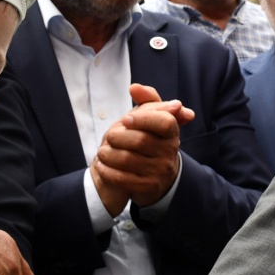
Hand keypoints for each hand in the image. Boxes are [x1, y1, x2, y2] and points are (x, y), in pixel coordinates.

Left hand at [92, 84, 194, 211]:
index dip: (143, 118)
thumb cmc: (151, 141)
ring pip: (126, 159)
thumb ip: (147, 99)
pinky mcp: (148, 187)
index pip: (165, 121)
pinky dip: (106, 170)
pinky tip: (102, 165)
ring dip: (107, 154)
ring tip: (102, 151)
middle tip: (109, 137)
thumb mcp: (153, 118)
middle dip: (117, 136)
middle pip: (140, 140)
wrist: (157, 177)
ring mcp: (160, 171)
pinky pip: (121, 178)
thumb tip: (134, 87)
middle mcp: (169, 152)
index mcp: (172, 133)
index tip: (126, 119)